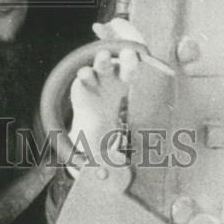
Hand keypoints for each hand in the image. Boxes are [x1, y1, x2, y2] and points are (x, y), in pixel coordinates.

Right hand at [67, 45, 140, 171]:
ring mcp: (98, 78)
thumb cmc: (113, 120)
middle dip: (124, 58)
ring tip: (104, 56)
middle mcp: (114, 78)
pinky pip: (84, 75)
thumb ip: (126, 146)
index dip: (138, 69)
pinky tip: (85, 74)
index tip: (141, 66)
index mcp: (127, 85)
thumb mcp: (123, 134)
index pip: (134, 72)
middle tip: (129, 54)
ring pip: (102, 64)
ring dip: (102, 60)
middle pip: (122, 63)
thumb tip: (126, 168)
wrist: (92, 119)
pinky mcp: (82, 83)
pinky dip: (85, 74)